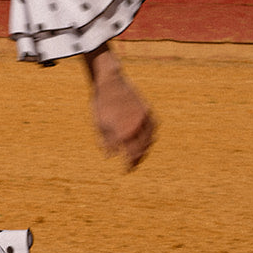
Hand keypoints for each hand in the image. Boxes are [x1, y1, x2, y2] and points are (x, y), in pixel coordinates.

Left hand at [84, 45, 156, 169]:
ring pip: (149, 139)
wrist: (110, 82)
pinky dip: (150, 136)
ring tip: (139, 156)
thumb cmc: (101, 103)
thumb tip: (110, 156)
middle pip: (141, 149)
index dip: (129, 165)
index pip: (130, 154)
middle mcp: (135, 126)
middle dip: (136, 160)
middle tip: (132, 166)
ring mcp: (143, 117)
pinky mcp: (147, 110)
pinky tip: (146, 140)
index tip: (125, 170)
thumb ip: (106, 141)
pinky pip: (153, 127)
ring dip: (145, 149)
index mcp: (123, 131)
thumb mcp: (99, 123)